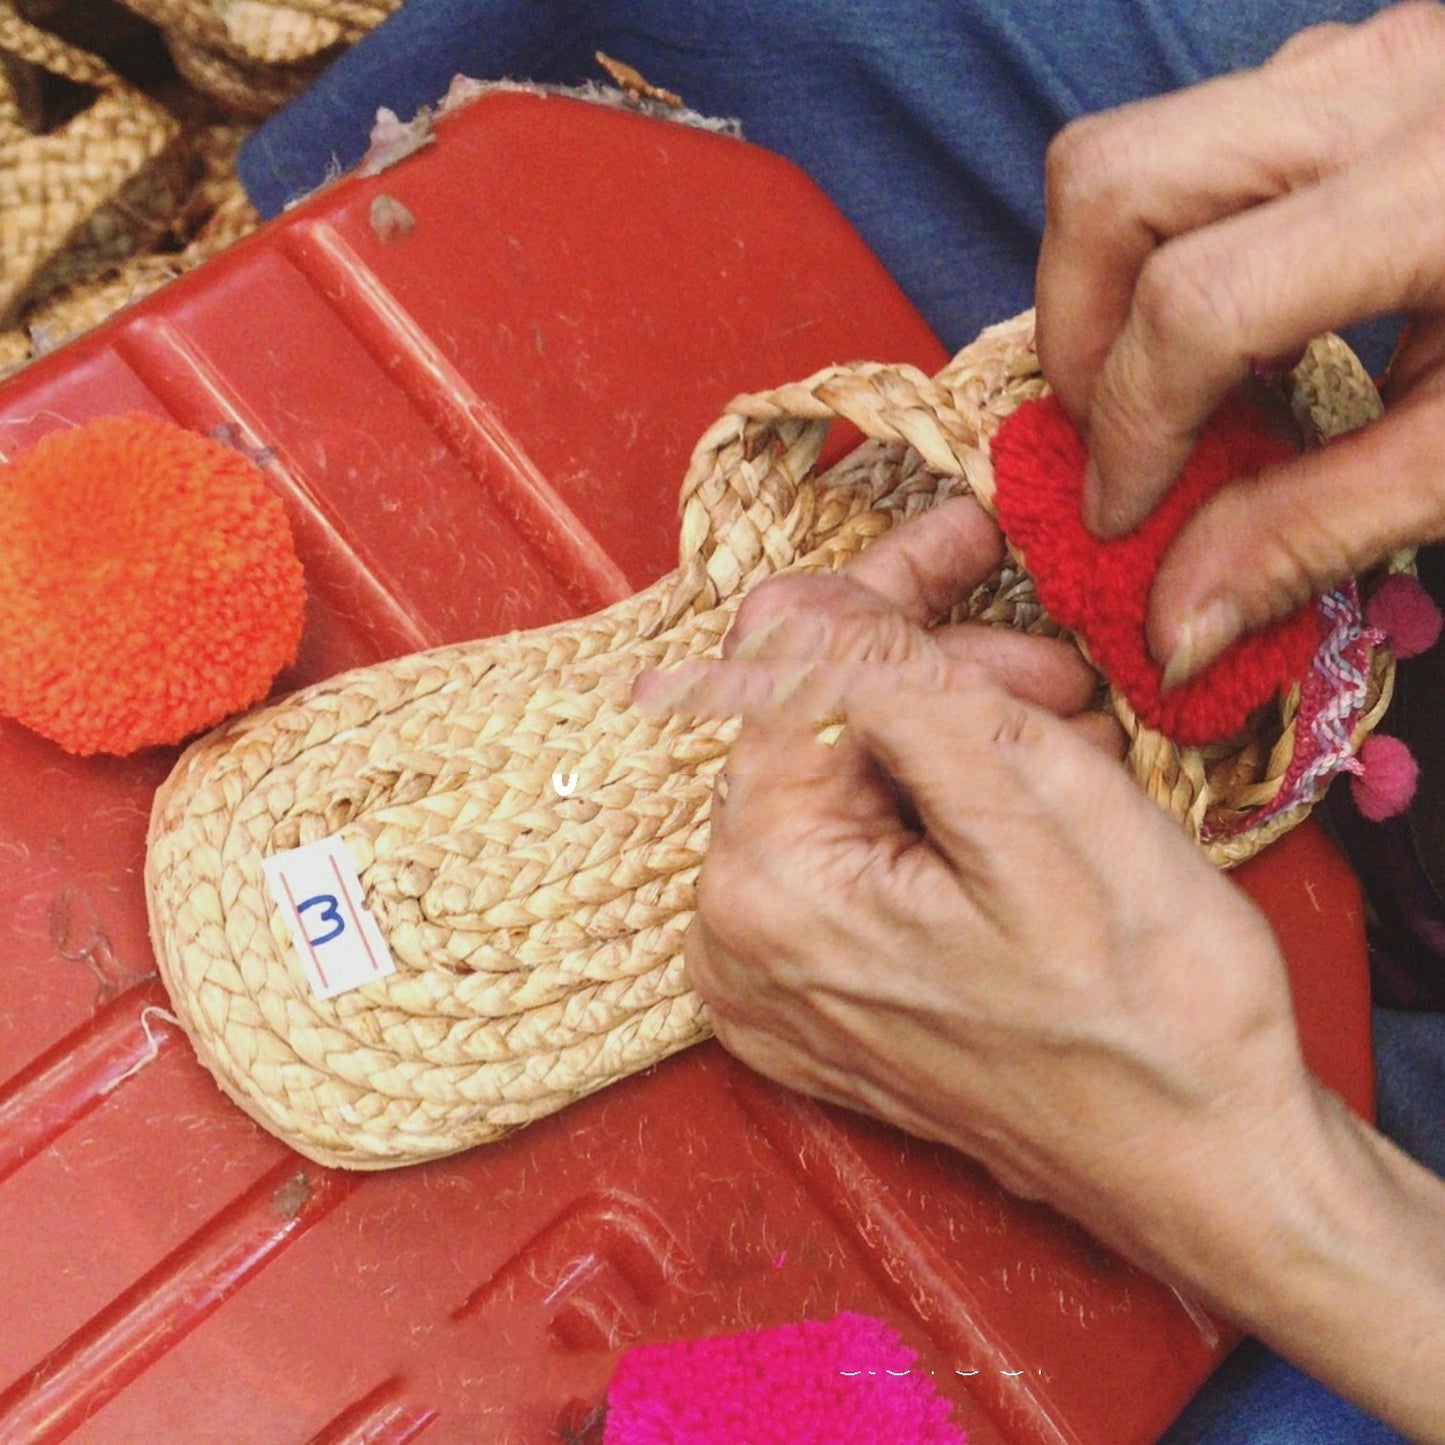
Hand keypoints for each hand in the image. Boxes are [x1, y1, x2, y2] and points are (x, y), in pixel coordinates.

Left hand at [637, 495, 1313, 1264]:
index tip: (970, 538)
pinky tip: (1020, 807)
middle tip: (1058, 679)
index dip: (888, 587)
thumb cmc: (1149, 1012)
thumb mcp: (1037, 804)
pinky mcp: (815, 991)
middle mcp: (736, 936)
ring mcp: (770, 973)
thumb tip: (803, 603)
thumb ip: (894, 685)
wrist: (1201, 1164)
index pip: (787, 669)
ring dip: (952, 734)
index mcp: (766, 888)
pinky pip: (853, 846)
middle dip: (937, 674)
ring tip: (1065, 749)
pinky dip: (935, 801)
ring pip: (842, 776)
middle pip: (812, 723)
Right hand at [1036, 3, 1444, 684]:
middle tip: (1106, 438)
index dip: (1131, 428)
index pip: (1198, 304)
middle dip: (1074, 333)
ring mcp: (1359, 61)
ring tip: (1165, 392)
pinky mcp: (1350, 70)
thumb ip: (1317, 533)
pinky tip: (1232, 333)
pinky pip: (1194, 144)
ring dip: (1107, 288)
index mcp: (1433, 190)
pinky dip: (1165, 251)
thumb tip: (1173, 630)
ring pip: (1134, 150)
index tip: (1121, 518)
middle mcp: (1378, 88)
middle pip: (1113, 183)